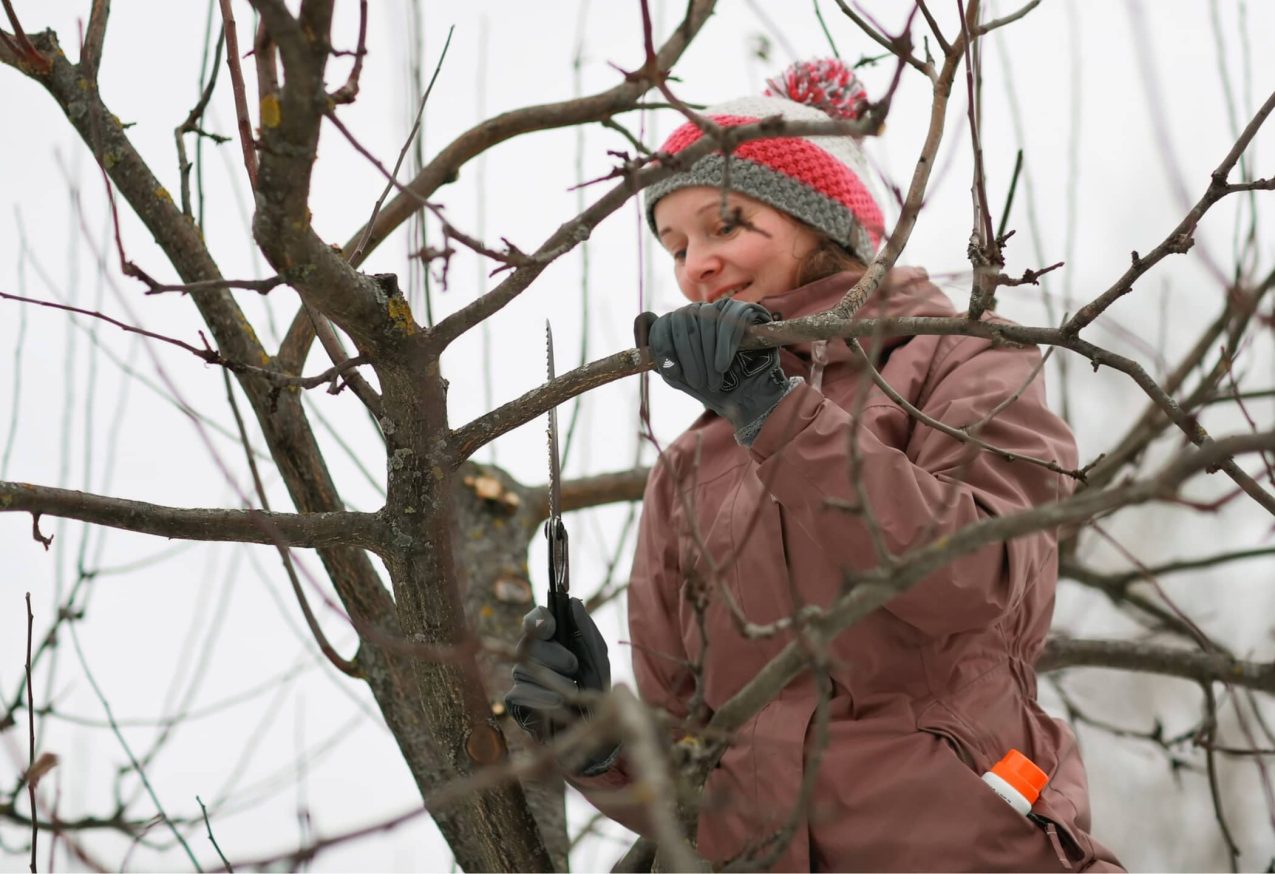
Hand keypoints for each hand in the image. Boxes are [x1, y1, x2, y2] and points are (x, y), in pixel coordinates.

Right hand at [504, 599, 617, 773]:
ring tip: (571, 689)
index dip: (538, 620)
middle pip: (526, 644)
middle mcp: (532, 657)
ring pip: (523, 669)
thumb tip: (573, 602)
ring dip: (552, 678)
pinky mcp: (516, 703)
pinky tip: (558, 704)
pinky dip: (543, 697)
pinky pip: (520, 692)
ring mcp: (522, 679)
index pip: (535, 621)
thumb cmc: (595, 690)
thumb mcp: (597, 659)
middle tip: (573, 665)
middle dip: (552, 653)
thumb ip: (586, 632)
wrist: (595, 730)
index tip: (550, 626)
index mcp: (551, 642)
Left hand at [643, 299, 787, 428]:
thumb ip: (659, 355)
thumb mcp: (679, 376)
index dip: (664, 349)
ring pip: (705, 320)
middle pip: (682, 321)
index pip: (663, 325)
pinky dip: (724, 345)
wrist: (747, 396)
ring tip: (713, 380)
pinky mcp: (745, 311)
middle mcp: (698, 312)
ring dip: (706, 355)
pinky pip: (729, 321)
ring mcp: (720, 309)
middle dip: (688, 357)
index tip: (673, 375)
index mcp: (680, 325)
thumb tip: (641, 317)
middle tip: (698, 383)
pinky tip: (722, 366)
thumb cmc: (712, 386)